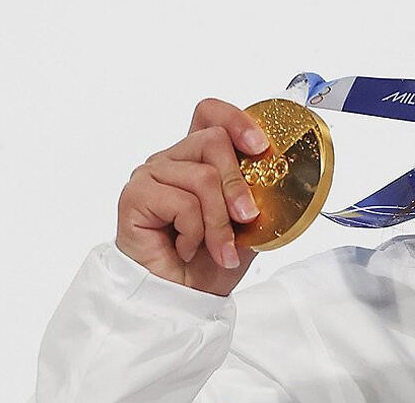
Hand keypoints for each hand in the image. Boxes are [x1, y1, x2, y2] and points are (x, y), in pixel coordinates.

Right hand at [116, 98, 269, 295]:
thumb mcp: (247, 221)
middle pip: (213, 140)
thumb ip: (255, 190)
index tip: (260, 147)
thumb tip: (279, 172)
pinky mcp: (134, 196)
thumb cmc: (210, 262)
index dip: (237, 120)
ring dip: (219, 221)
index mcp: (197, 158)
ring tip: (219, 249)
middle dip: (238, 186)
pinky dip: (195, 232)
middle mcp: (171, 160)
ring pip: (202, 177)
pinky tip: (185, 248)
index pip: (210, 113)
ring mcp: (150, 175)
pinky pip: (182, 202)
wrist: (184, 300)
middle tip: (246, 220)